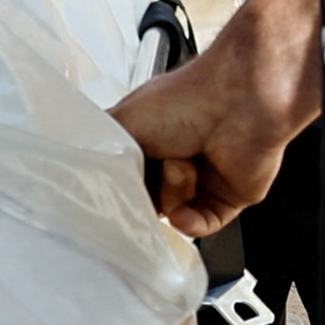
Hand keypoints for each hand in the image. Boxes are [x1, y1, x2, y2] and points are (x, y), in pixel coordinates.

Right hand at [116, 0, 318, 233]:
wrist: (238, 98)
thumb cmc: (184, 98)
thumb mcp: (122, 120)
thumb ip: (102, 154)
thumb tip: (86, 180)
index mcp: (150, 141)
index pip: (125, 181)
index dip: (118, 190)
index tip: (106, 198)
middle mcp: (175, 161)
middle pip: (146, 202)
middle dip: (144, 194)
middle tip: (146, 176)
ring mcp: (202, 181)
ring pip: (173, 216)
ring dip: (173, 193)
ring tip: (183, 163)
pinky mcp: (228, 197)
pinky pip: (202, 226)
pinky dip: (191, 222)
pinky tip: (185, 209)